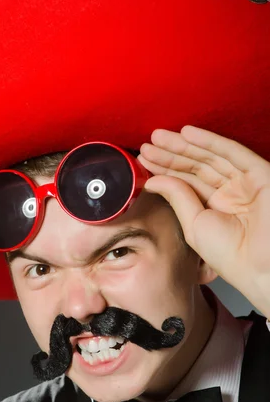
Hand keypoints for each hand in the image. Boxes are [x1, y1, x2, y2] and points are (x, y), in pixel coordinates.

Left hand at [137, 126, 269, 314]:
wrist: (258, 267)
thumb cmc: (231, 255)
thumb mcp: (194, 224)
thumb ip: (177, 198)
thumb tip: (153, 179)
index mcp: (216, 205)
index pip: (187, 180)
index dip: (165, 168)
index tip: (144, 159)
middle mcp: (231, 191)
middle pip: (196, 165)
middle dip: (170, 154)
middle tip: (147, 143)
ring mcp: (245, 181)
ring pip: (210, 156)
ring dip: (183, 145)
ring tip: (157, 137)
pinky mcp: (260, 174)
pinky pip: (232, 152)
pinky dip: (209, 141)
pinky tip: (186, 133)